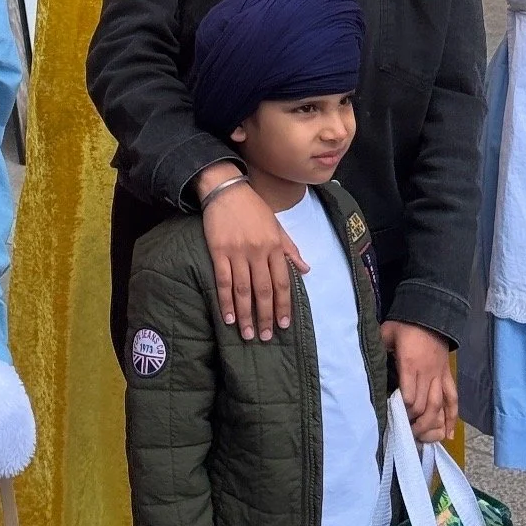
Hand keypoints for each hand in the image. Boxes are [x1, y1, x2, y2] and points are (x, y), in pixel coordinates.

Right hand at [199, 171, 307, 340]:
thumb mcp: (276, 225)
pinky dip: (226, 301)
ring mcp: (237, 252)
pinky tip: (228, 317)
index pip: (282, 281)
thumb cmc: (253, 207)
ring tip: (247, 333)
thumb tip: (306, 270)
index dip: (283, 305)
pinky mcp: (219, 251)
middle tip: (266, 337)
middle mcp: (258, 251)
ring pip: (243, 290)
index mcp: (274, 245)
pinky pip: (223, 281)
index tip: (284, 325)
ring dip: (246, 315)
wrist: (226, 189)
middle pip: (263, 290)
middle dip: (266, 316)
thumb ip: (289, 249)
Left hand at [382, 322, 455, 444]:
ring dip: (429, 424)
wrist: (431, 313)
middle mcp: (427, 373)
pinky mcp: (447, 376)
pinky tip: (448, 435)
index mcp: (410, 364)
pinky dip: (452, 418)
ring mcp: (439, 376)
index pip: (408, 397)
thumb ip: (378, 348)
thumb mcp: (387, 332)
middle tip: (403, 429)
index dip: (401, 410)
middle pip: (422, 405)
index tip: (392, 415)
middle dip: (413, 421)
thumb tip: (366, 362)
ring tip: (418, 435)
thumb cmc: (405, 325)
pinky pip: (452, 399)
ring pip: (438, 406)